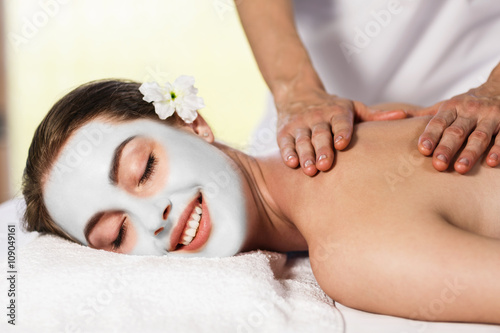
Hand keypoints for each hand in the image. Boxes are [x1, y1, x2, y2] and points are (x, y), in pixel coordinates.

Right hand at [276, 91, 406, 175]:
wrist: (297, 94)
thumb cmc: (332, 107)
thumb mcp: (353, 108)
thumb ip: (375, 116)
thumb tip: (405, 116)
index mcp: (337, 111)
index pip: (340, 122)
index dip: (341, 132)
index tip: (343, 144)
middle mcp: (317, 117)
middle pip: (320, 134)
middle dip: (322, 149)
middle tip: (325, 166)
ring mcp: (299, 124)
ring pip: (302, 140)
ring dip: (305, 155)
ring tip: (309, 170)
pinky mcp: (284, 132)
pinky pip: (285, 143)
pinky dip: (287, 153)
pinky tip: (291, 164)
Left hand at [417, 84, 499, 173]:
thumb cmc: (466, 105)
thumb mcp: (446, 106)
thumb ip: (423, 115)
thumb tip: (395, 117)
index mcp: (452, 107)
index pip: (438, 122)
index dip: (430, 135)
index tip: (423, 150)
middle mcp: (470, 111)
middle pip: (457, 131)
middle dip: (447, 147)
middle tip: (438, 165)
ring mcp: (490, 116)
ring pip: (480, 136)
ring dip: (470, 152)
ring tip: (461, 168)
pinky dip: (498, 149)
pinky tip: (491, 163)